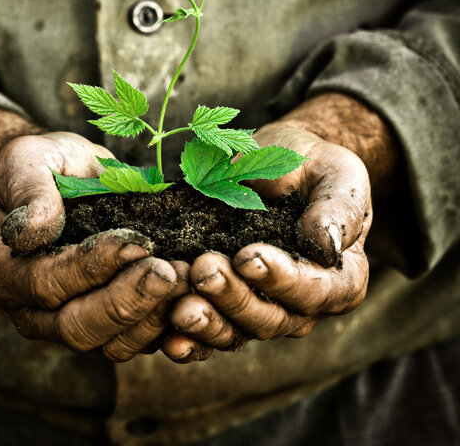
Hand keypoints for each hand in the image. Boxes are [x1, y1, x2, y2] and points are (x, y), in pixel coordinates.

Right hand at [0, 131, 183, 359]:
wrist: (61, 176)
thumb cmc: (42, 165)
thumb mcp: (26, 162)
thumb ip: (29, 191)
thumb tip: (33, 230)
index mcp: (0, 269)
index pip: (43, 282)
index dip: (89, 267)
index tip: (132, 243)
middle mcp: (28, 307)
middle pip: (76, 326)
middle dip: (126, 302)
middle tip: (168, 273)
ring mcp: (65, 321)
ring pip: (108, 345)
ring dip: (151, 318)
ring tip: (185, 282)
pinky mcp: (102, 323)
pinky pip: (133, 341)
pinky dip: (164, 326)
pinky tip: (189, 298)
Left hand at [167, 122, 370, 352]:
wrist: (275, 167)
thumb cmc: (311, 167)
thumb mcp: (337, 173)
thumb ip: (340, 207)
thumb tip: (327, 244)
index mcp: (338, 278)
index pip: (314, 291)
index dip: (281, 280)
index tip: (248, 257)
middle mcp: (301, 305)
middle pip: (271, 318)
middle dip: (234, 297)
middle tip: (203, 269)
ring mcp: (261, 309)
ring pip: (237, 332)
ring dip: (208, 322)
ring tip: (181, 305)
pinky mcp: (225, 307)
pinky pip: (209, 334)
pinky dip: (189, 341)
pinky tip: (168, 339)